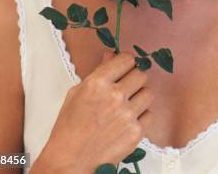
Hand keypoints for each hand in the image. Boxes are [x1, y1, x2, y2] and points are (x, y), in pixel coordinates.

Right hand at [36, 50, 153, 172]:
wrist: (69, 162)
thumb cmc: (69, 127)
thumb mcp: (77, 93)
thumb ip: (98, 72)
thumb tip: (111, 55)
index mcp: (98, 82)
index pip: (127, 59)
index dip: (126, 63)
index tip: (124, 68)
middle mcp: (115, 96)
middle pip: (141, 74)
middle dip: (133, 79)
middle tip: (125, 87)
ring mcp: (127, 115)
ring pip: (148, 93)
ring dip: (139, 96)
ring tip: (127, 104)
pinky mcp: (136, 133)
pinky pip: (149, 114)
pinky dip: (141, 116)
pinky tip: (128, 121)